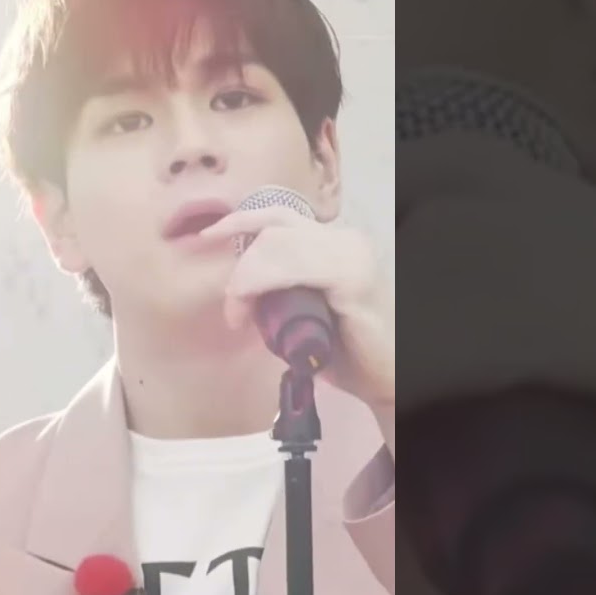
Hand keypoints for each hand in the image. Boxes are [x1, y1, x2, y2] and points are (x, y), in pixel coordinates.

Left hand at [198, 208, 394, 409]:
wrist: (387, 378)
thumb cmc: (346, 351)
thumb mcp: (304, 311)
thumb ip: (279, 290)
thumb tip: (240, 288)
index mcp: (334, 240)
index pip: (279, 216)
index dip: (240, 219)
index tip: (208, 235)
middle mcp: (344, 238)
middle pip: (272, 229)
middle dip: (240, 266)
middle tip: (233, 309)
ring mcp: (350, 253)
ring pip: (276, 243)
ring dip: (245, 278)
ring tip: (239, 315)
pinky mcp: (351, 276)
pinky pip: (292, 265)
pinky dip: (259, 283)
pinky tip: (249, 310)